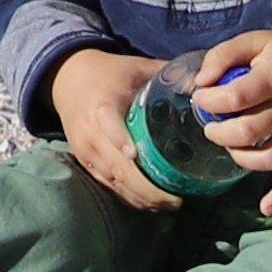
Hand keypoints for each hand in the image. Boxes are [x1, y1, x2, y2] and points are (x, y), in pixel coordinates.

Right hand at [49, 49, 171, 212]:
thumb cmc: (109, 74)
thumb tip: (202, 86)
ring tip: (170, 204)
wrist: (68, 79)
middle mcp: (91, 132)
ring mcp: (86, 151)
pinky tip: (151, 203)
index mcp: (102, 104)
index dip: (120, 139)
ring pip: (114, 183)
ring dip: (142, 198)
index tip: (136, 155)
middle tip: (177, 200)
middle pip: (116, 166)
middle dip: (147, 188)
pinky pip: (109, 186)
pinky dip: (130, 197)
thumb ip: (166, 74)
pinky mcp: (85, 163)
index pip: (108, 124)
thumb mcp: (136, 67)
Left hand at [194, 26, 271, 216]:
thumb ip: (223, 55)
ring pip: (269, 159)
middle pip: (249, 132)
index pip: (237, 97)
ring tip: (229, 144)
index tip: (200, 98)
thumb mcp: (255, 40)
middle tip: (210, 126)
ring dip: (241, 158)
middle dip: (219, 133)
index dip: (211, 101)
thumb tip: (200, 82)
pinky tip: (265, 207)